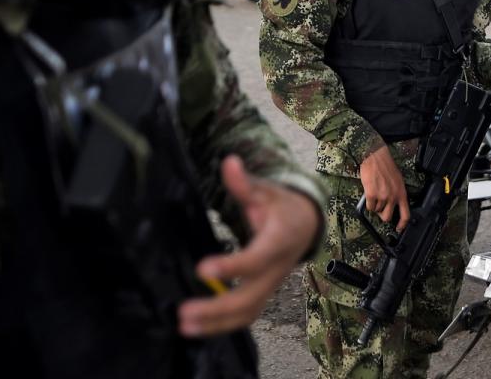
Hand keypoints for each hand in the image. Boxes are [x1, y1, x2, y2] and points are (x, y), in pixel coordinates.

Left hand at [177, 156, 319, 336]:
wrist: (306, 225)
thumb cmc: (282, 207)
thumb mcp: (266, 190)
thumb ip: (245, 183)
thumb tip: (229, 162)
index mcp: (279, 242)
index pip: (256, 259)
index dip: (231, 267)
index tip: (202, 269)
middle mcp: (276, 269)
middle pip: (249, 297)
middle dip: (217, 309)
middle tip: (184, 312)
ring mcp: (270, 285)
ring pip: (247, 312)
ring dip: (216, 324)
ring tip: (185, 327)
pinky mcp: (262, 293)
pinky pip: (245, 314)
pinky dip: (222, 325)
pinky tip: (197, 328)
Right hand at [359, 146, 409, 231]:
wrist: (375, 157)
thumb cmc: (386, 166)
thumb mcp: (398, 181)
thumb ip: (397, 193)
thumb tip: (394, 205)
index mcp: (402, 193)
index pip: (406, 214)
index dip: (402, 224)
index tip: (398, 228)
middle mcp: (393, 197)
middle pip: (387, 217)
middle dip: (382, 215)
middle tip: (380, 209)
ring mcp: (382, 197)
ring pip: (376, 211)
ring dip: (375, 206)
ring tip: (375, 194)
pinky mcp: (371, 195)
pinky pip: (369, 207)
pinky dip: (368, 203)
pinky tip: (370, 194)